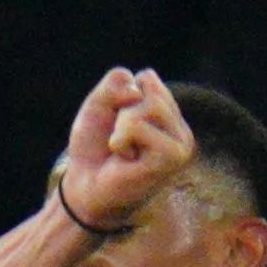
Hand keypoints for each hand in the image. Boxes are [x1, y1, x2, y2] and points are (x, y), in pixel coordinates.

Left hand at [55, 68, 194, 233]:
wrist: (84, 188)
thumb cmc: (94, 149)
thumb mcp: (99, 104)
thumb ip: (117, 81)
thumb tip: (136, 92)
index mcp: (168, 113)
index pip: (147, 78)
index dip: (120, 98)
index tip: (116, 126)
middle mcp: (181, 127)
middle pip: (150, 89)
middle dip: (121, 112)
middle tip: (118, 141)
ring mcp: (182, 143)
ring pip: (148, 105)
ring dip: (121, 127)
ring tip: (123, 151)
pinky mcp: (174, 157)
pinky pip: (138, 126)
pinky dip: (120, 140)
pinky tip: (126, 161)